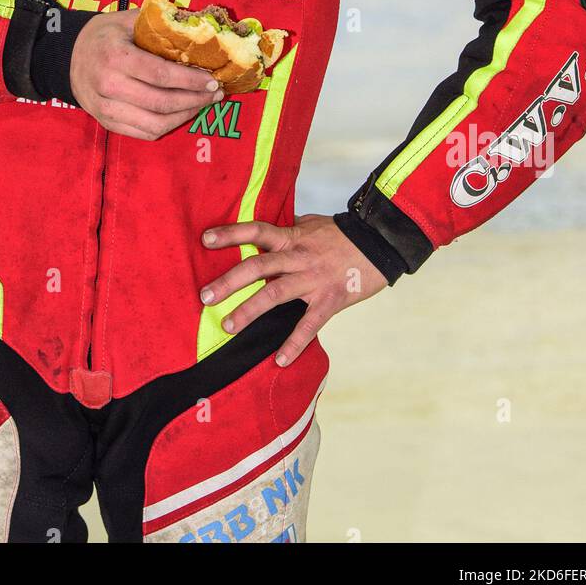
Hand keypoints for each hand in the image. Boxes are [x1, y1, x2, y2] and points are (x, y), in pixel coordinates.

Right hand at [69, 8, 223, 139]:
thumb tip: (199, 28)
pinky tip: (182, 114)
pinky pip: (144, 133)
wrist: (68, 57)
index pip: (161, 75)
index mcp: (116, 57)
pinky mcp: (107, 123)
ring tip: (202, 105)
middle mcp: (109, 86)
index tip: (212, 80)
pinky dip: (168, 127)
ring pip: (155, 124)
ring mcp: (106, 108)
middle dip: (194, 100)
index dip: (190, 81)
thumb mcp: (127, 20)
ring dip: (185, 117)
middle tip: (215, 94)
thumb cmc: (104, 35)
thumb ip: (160, 23)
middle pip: (161, 102)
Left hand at [199, 213, 388, 365]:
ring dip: (249, 311)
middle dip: (229, 282)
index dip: (230, 234)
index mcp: (293, 238)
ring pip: (275, 294)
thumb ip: (290, 231)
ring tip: (229, 326)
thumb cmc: (344, 234)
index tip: (205, 239)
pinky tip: (279, 360)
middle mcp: (299, 257)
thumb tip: (268, 233)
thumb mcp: (313, 225)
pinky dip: (294, 344)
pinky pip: (308, 324)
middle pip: (258, 266)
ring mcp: (313, 280)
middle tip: (205, 297)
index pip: (256, 231)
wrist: (380, 243)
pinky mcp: (330, 300)